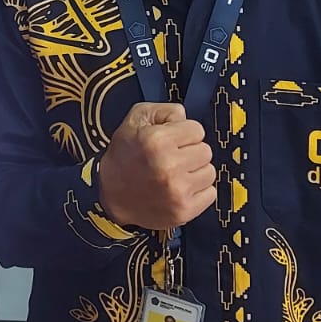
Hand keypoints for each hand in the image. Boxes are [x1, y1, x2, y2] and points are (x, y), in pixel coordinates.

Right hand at [97, 102, 216, 229]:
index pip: (197, 130)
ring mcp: (177, 192)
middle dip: (191, 152)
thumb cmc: (125, 155)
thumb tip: (186, 118)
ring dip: (196, 171)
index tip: (171, 140)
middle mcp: (169, 166)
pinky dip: (199, 191)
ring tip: (176, 173)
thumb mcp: (136, 119)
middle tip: (172, 158)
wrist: (110, 194)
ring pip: (210, 172)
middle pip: (206, 151)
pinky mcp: (183, 211)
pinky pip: (210, 194)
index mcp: (157, 141)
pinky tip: (180, 188)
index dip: (184, 133)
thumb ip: (165, 110)